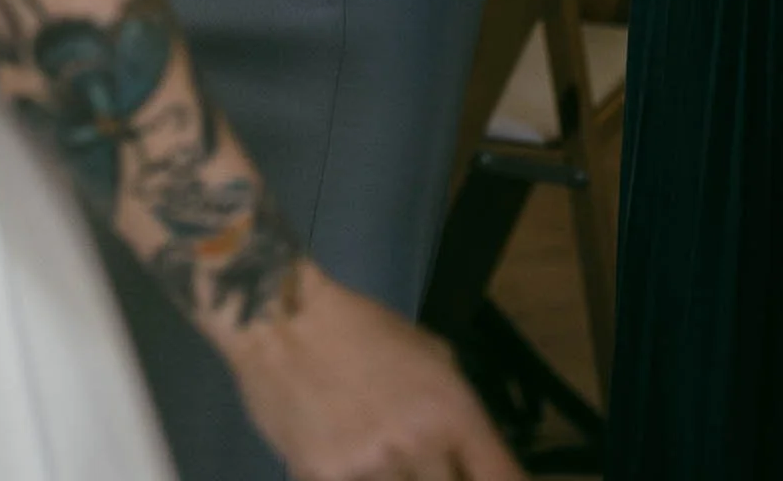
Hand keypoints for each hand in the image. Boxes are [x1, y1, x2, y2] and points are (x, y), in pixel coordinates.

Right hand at [231, 267, 520, 480]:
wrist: (281, 318)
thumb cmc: (361, 330)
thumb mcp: (431, 357)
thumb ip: (460, 416)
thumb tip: (477, 466)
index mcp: (451, 410)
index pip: (501, 478)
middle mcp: (417, 444)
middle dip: (445, 480)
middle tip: (422, 465)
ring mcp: (369, 467)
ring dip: (398, 479)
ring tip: (386, 457)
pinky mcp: (323, 478)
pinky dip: (359, 480)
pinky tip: (356, 465)